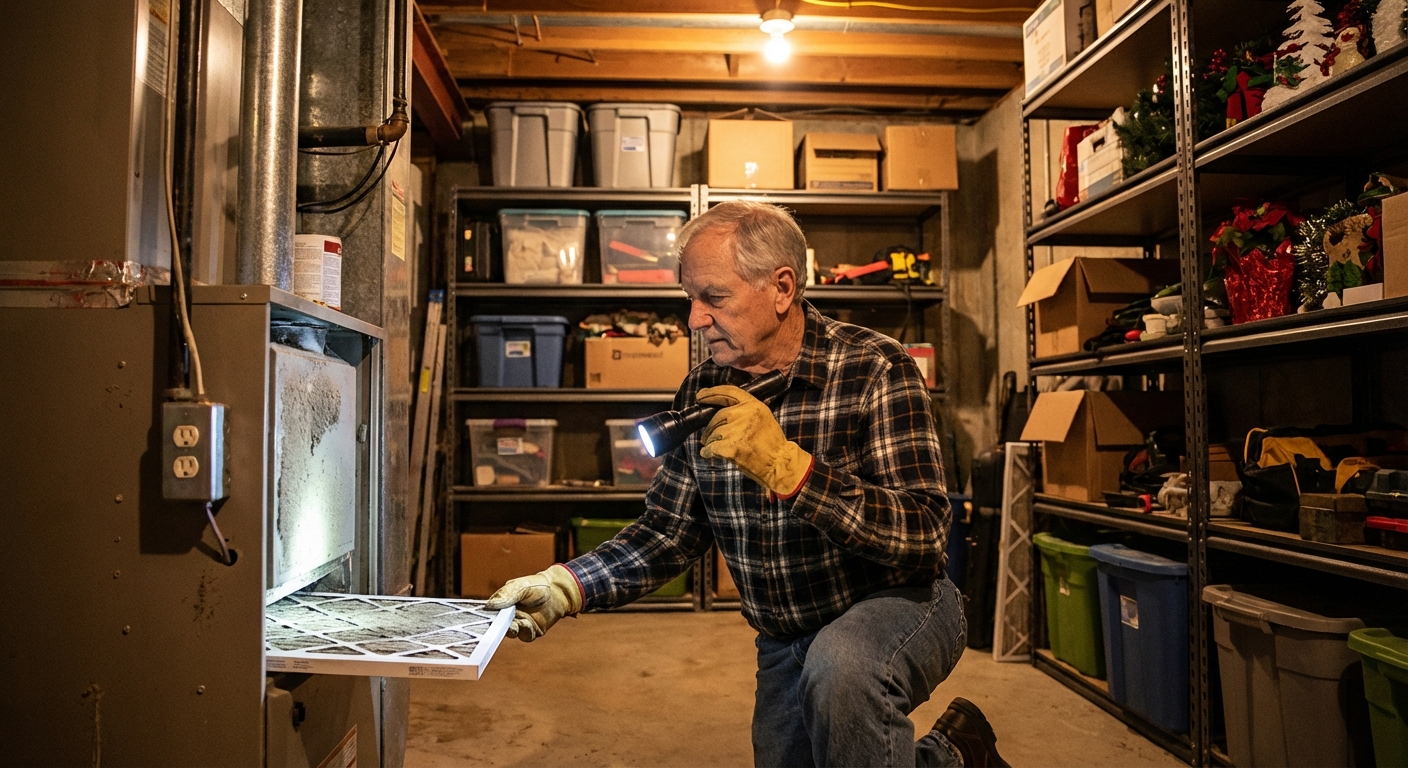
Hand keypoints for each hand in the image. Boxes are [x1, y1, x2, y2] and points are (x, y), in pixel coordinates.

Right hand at [484, 564, 583, 641]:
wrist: (558, 591)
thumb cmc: (537, 585)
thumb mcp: (520, 586)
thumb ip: (506, 595)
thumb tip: (489, 606)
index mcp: (502, 604)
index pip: (488, 613)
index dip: (484, 617)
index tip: (482, 618)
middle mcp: (509, 616)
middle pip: (498, 626)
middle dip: (497, 627)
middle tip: (497, 624)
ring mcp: (520, 623)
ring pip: (511, 632)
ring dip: (511, 629)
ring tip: (514, 623)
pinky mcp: (531, 631)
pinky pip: (524, 635)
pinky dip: (524, 631)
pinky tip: (526, 623)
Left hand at [697, 384, 812, 497]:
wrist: (779, 463)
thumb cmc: (770, 442)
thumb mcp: (762, 416)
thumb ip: (744, 409)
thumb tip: (719, 409)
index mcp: (753, 405)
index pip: (728, 392)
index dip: (711, 393)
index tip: (700, 396)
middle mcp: (744, 414)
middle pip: (717, 416)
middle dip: (709, 427)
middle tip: (706, 436)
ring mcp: (737, 431)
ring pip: (713, 433)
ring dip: (711, 441)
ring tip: (717, 448)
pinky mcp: (731, 448)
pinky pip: (711, 447)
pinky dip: (708, 452)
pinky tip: (709, 454)